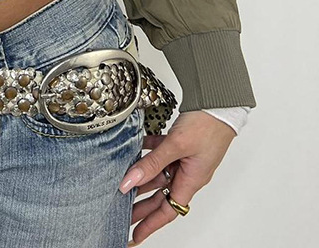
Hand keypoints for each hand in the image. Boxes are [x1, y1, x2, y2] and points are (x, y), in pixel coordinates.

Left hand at [118, 110, 236, 245]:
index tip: (135, 236)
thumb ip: (151, 163)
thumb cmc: (207, 126)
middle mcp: (188, 173)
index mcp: (191, 181)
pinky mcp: (180, 144)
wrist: (218, 103)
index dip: (150, 224)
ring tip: (122, 183)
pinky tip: (134, 148)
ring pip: (158, 174)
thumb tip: (129, 181)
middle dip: (140, 206)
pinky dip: (147, 152)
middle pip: (160, 196)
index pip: (167, 211)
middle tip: (120, 213)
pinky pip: (160, 153)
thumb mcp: (176, 146)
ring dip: (141, 177)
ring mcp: (184, 159)